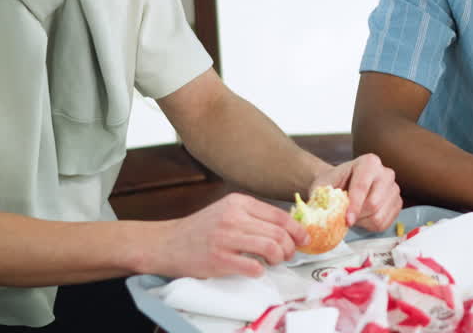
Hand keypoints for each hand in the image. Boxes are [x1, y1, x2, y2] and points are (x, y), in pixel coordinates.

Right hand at [156, 193, 307, 277]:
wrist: (168, 243)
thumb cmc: (201, 229)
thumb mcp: (227, 210)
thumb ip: (253, 215)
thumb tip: (287, 226)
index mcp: (238, 202)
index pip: (279, 215)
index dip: (297, 229)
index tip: (304, 239)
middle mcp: (233, 217)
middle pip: (278, 232)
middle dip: (290, 247)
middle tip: (288, 255)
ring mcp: (225, 238)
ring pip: (270, 247)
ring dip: (279, 258)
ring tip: (274, 262)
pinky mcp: (218, 259)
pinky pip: (253, 267)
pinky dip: (261, 271)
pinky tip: (257, 270)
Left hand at [310, 153, 401, 232]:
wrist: (342, 184)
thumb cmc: (332, 184)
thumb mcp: (323, 186)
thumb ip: (324, 197)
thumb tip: (324, 212)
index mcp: (369, 162)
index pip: (362, 187)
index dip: (354, 206)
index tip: (347, 220)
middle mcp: (386, 173)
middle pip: (374, 203)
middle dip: (357, 215)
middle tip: (345, 216)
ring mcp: (394, 188)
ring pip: (379, 215)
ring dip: (363, 222)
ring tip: (354, 215)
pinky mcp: (397, 203)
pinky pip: (385, 223)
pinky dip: (370, 226)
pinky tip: (363, 217)